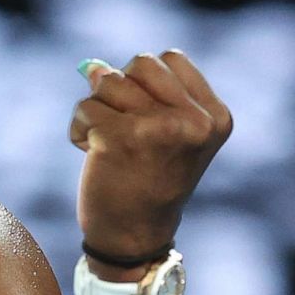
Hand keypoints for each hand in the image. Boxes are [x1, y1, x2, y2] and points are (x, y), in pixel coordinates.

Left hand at [68, 50, 232, 261]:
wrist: (133, 235)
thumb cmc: (146, 179)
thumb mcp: (161, 131)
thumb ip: (139, 92)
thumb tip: (91, 67)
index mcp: (215, 117)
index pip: (170, 59)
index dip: (146, 83)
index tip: (149, 121)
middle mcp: (195, 121)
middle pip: (140, 63)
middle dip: (121, 91)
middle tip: (127, 132)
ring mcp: (160, 127)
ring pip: (108, 81)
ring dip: (97, 110)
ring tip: (110, 144)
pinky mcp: (122, 136)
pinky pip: (85, 108)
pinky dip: (80, 130)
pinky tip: (93, 155)